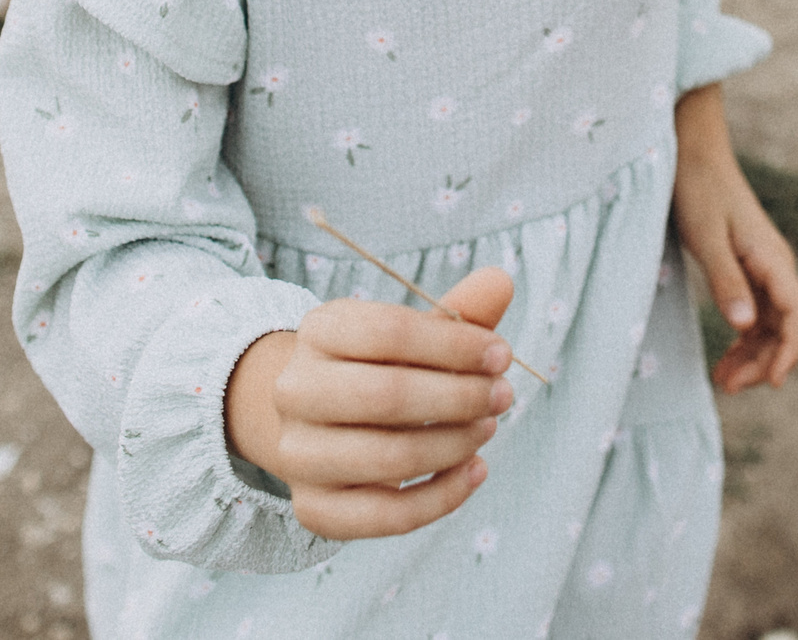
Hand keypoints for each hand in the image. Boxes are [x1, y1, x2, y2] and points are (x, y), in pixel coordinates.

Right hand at [225, 266, 514, 539]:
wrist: (317, 424)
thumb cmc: (381, 368)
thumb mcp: (414, 334)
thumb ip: (458, 312)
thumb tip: (502, 280)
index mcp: (319, 331)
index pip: (390, 332)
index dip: (455, 344)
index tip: (501, 355)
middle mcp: (295, 391)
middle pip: (387, 395)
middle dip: (460, 397)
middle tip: (502, 395)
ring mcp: (298, 454)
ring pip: (390, 458)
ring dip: (455, 445)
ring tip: (488, 428)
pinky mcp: (314, 509)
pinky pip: (387, 515)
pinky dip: (443, 496)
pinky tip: (476, 471)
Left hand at [672, 90, 797, 392]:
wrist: (691, 149)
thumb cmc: (697, 188)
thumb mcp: (706, 236)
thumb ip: (726, 280)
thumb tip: (744, 326)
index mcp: (771, 258)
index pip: (795, 315)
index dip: (788, 352)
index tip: (771, 383)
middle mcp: (774, 264)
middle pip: (785, 325)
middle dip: (764, 361)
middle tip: (729, 387)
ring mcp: (762, 265)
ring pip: (770, 322)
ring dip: (753, 353)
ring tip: (724, 380)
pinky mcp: (746, 264)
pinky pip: (755, 310)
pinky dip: (744, 336)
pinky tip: (727, 354)